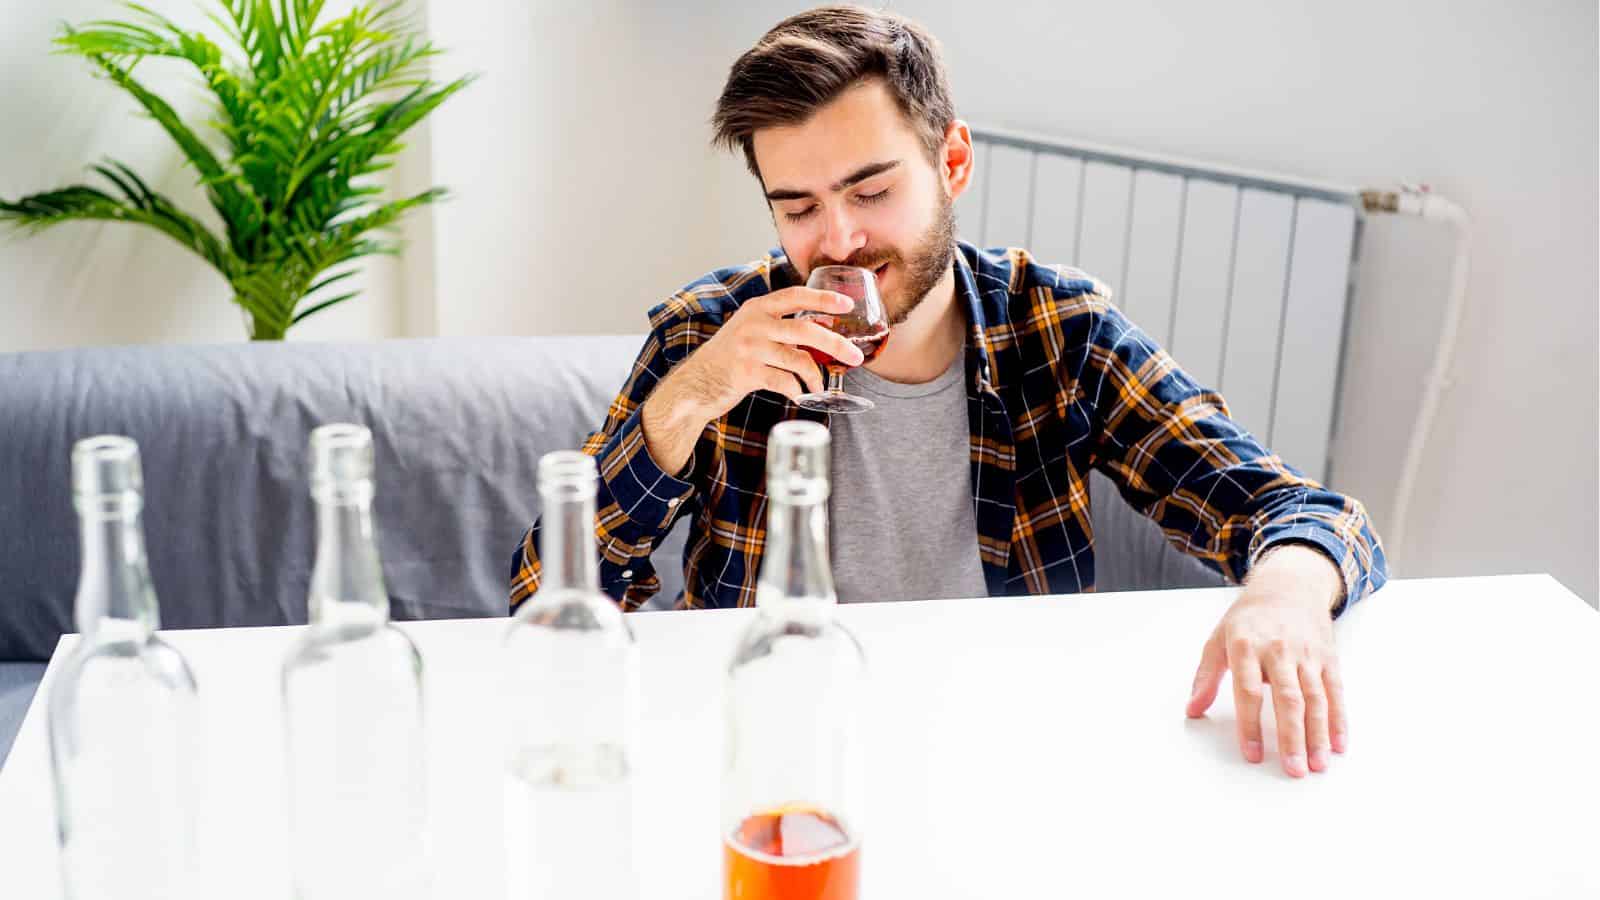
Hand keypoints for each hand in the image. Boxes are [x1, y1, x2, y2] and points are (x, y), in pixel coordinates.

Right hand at [639, 287, 863, 472]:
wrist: (695, 383)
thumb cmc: (729, 359)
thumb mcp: (748, 331)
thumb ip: (777, 326)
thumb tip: (821, 333)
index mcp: (757, 308)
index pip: (795, 295)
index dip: (823, 298)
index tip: (846, 304)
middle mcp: (753, 324)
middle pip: (805, 329)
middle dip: (836, 343)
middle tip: (855, 357)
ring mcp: (749, 348)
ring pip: (798, 359)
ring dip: (816, 376)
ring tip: (820, 386)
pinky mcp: (747, 373)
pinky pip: (785, 382)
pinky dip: (797, 392)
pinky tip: (800, 396)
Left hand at [1184, 544, 1346, 777]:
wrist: (1288, 586)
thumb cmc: (1248, 618)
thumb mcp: (1218, 639)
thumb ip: (1206, 676)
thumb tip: (1192, 709)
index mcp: (1246, 646)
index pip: (1248, 691)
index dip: (1250, 724)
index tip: (1253, 754)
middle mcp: (1278, 650)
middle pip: (1288, 699)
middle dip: (1292, 737)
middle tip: (1293, 770)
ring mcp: (1307, 654)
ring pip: (1315, 698)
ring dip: (1318, 734)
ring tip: (1317, 765)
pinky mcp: (1328, 658)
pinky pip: (1335, 691)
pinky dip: (1339, 719)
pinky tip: (1338, 745)